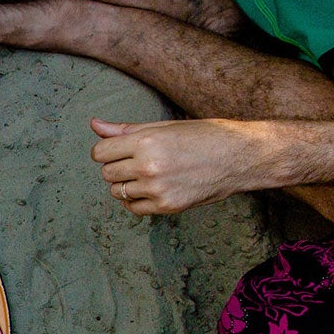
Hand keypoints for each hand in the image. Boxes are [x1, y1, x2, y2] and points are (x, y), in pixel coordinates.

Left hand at [90, 117, 275, 215]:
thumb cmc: (203, 136)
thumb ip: (126, 130)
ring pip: (117, 192)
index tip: (116, 150)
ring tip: (148, 174)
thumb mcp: (164, 127)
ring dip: (126, 184)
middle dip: (116, 167)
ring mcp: (157, 189)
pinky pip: (133, 208)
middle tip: (137, 161)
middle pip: (107, 173)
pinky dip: (136, 200)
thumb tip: (94, 124)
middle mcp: (149, 166)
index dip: (105, 151)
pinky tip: (150, 189)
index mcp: (146, 142)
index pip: (101, 152)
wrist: (239, 157)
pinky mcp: (166, 206)